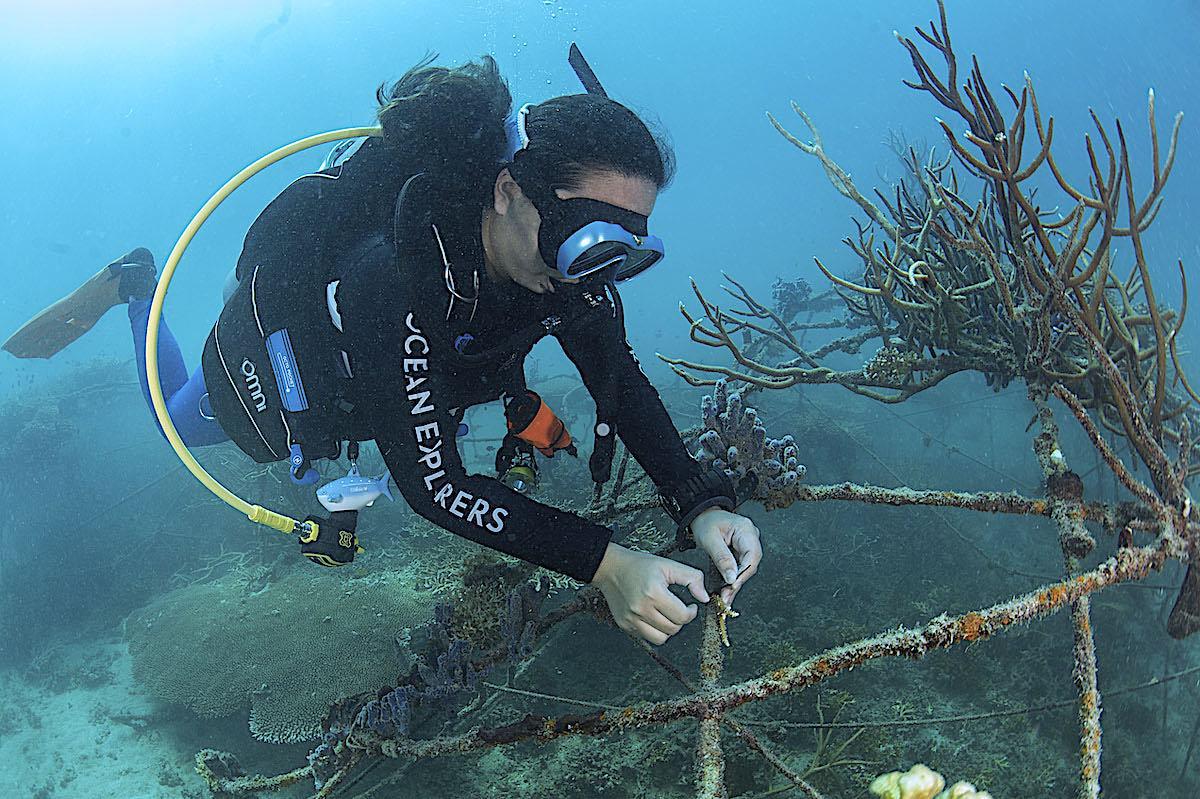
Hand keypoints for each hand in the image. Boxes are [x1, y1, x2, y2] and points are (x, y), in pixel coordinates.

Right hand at [591, 542, 708, 644]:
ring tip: (667, 616)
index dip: (691, 613)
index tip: (691, 607)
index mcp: (654, 593)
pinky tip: (653, 617)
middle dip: (681, 620)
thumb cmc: (638, 565)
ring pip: (661, 638)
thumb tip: (704, 597)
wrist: (610, 568)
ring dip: (668, 629)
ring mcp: (631, 619)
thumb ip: (692, 578)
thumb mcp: (668, 565)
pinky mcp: (624, 625)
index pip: (682, 616)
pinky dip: (654, 630)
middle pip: (673, 629)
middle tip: (679, 609)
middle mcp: (641, 609)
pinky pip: (646, 637)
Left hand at [690, 508, 762, 608]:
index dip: (743, 573)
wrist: (703, 516)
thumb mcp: (710, 539)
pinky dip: (733, 578)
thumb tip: (732, 577)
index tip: (732, 585)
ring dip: (736, 582)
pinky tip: (727, 589)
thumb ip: (722, 558)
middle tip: (726, 596)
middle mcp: (751, 536)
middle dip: (739, 581)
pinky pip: (741, 567)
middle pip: (751, 564)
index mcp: (746, 530)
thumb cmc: (706, 522)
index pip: (752, 556)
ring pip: (747, 568)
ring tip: (725, 596)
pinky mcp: (743, 551)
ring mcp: (748, 544)